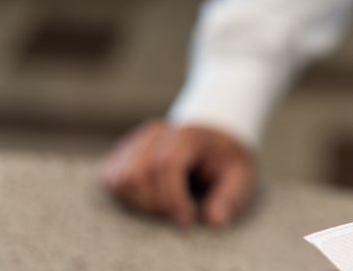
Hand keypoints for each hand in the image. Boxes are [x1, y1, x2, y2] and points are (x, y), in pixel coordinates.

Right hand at [100, 120, 255, 227]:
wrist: (212, 134)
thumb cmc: (225, 157)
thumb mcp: (241, 173)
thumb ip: (231, 195)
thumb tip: (215, 220)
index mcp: (187, 134)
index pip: (165, 164)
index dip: (172, 198)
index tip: (187, 221)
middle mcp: (157, 132)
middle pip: (139, 174)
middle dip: (158, 205)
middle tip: (179, 215)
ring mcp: (137, 140)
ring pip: (121, 178)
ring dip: (141, 202)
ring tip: (166, 206)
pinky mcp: (123, 152)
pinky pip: (111, 179)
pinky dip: (127, 196)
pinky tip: (152, 199)